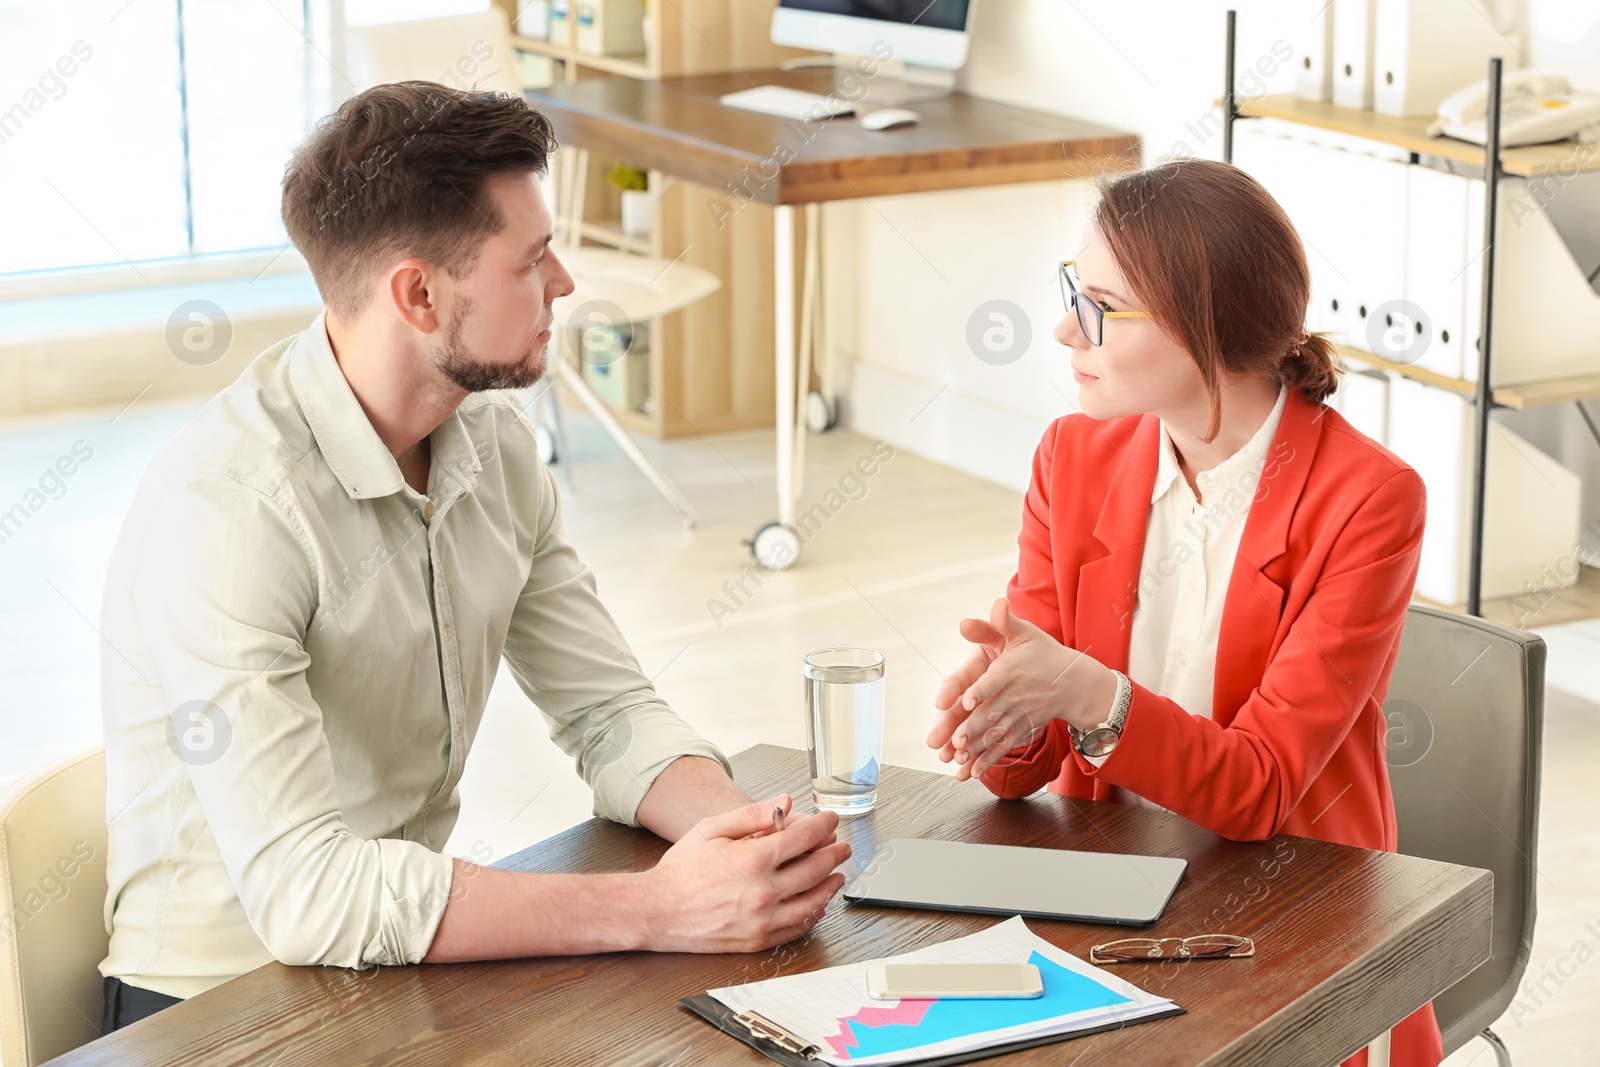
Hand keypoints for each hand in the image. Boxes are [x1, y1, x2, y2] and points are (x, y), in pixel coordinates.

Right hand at [643, 795, 851, 952]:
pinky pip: (798, 927)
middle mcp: (763, 891)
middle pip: (816, 869)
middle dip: (834, 853)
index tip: (830, 820)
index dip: (823, 825)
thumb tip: (785, 803)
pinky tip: (816, 902)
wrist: (659, 910)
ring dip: (831, 885)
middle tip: (842, 846)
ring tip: (837, 874)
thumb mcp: (712, 829)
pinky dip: (814, 913)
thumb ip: (752, 814)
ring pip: (814, 902)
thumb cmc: (682, 869)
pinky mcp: (759, 939)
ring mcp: (763, 919)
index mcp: (753, 860)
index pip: (805, 837)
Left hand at [926, 598, 1112, 780]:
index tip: (968, 698)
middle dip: (972, 728)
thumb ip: (1004, 621)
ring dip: (976, 749)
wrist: (1074, 682)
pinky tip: (971, 773)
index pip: (996, 680)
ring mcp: (1019, 715)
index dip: (982, 688)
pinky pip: (1004, 746)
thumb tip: (996, 604)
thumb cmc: (1043, 653)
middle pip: (991, 713)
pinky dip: (988, 760)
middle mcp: (1014, 695)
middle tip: (956, 741)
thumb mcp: (1025, 632)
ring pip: (995, 734)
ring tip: (958, 761)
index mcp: (1011, 670)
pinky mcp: (1022, 728)